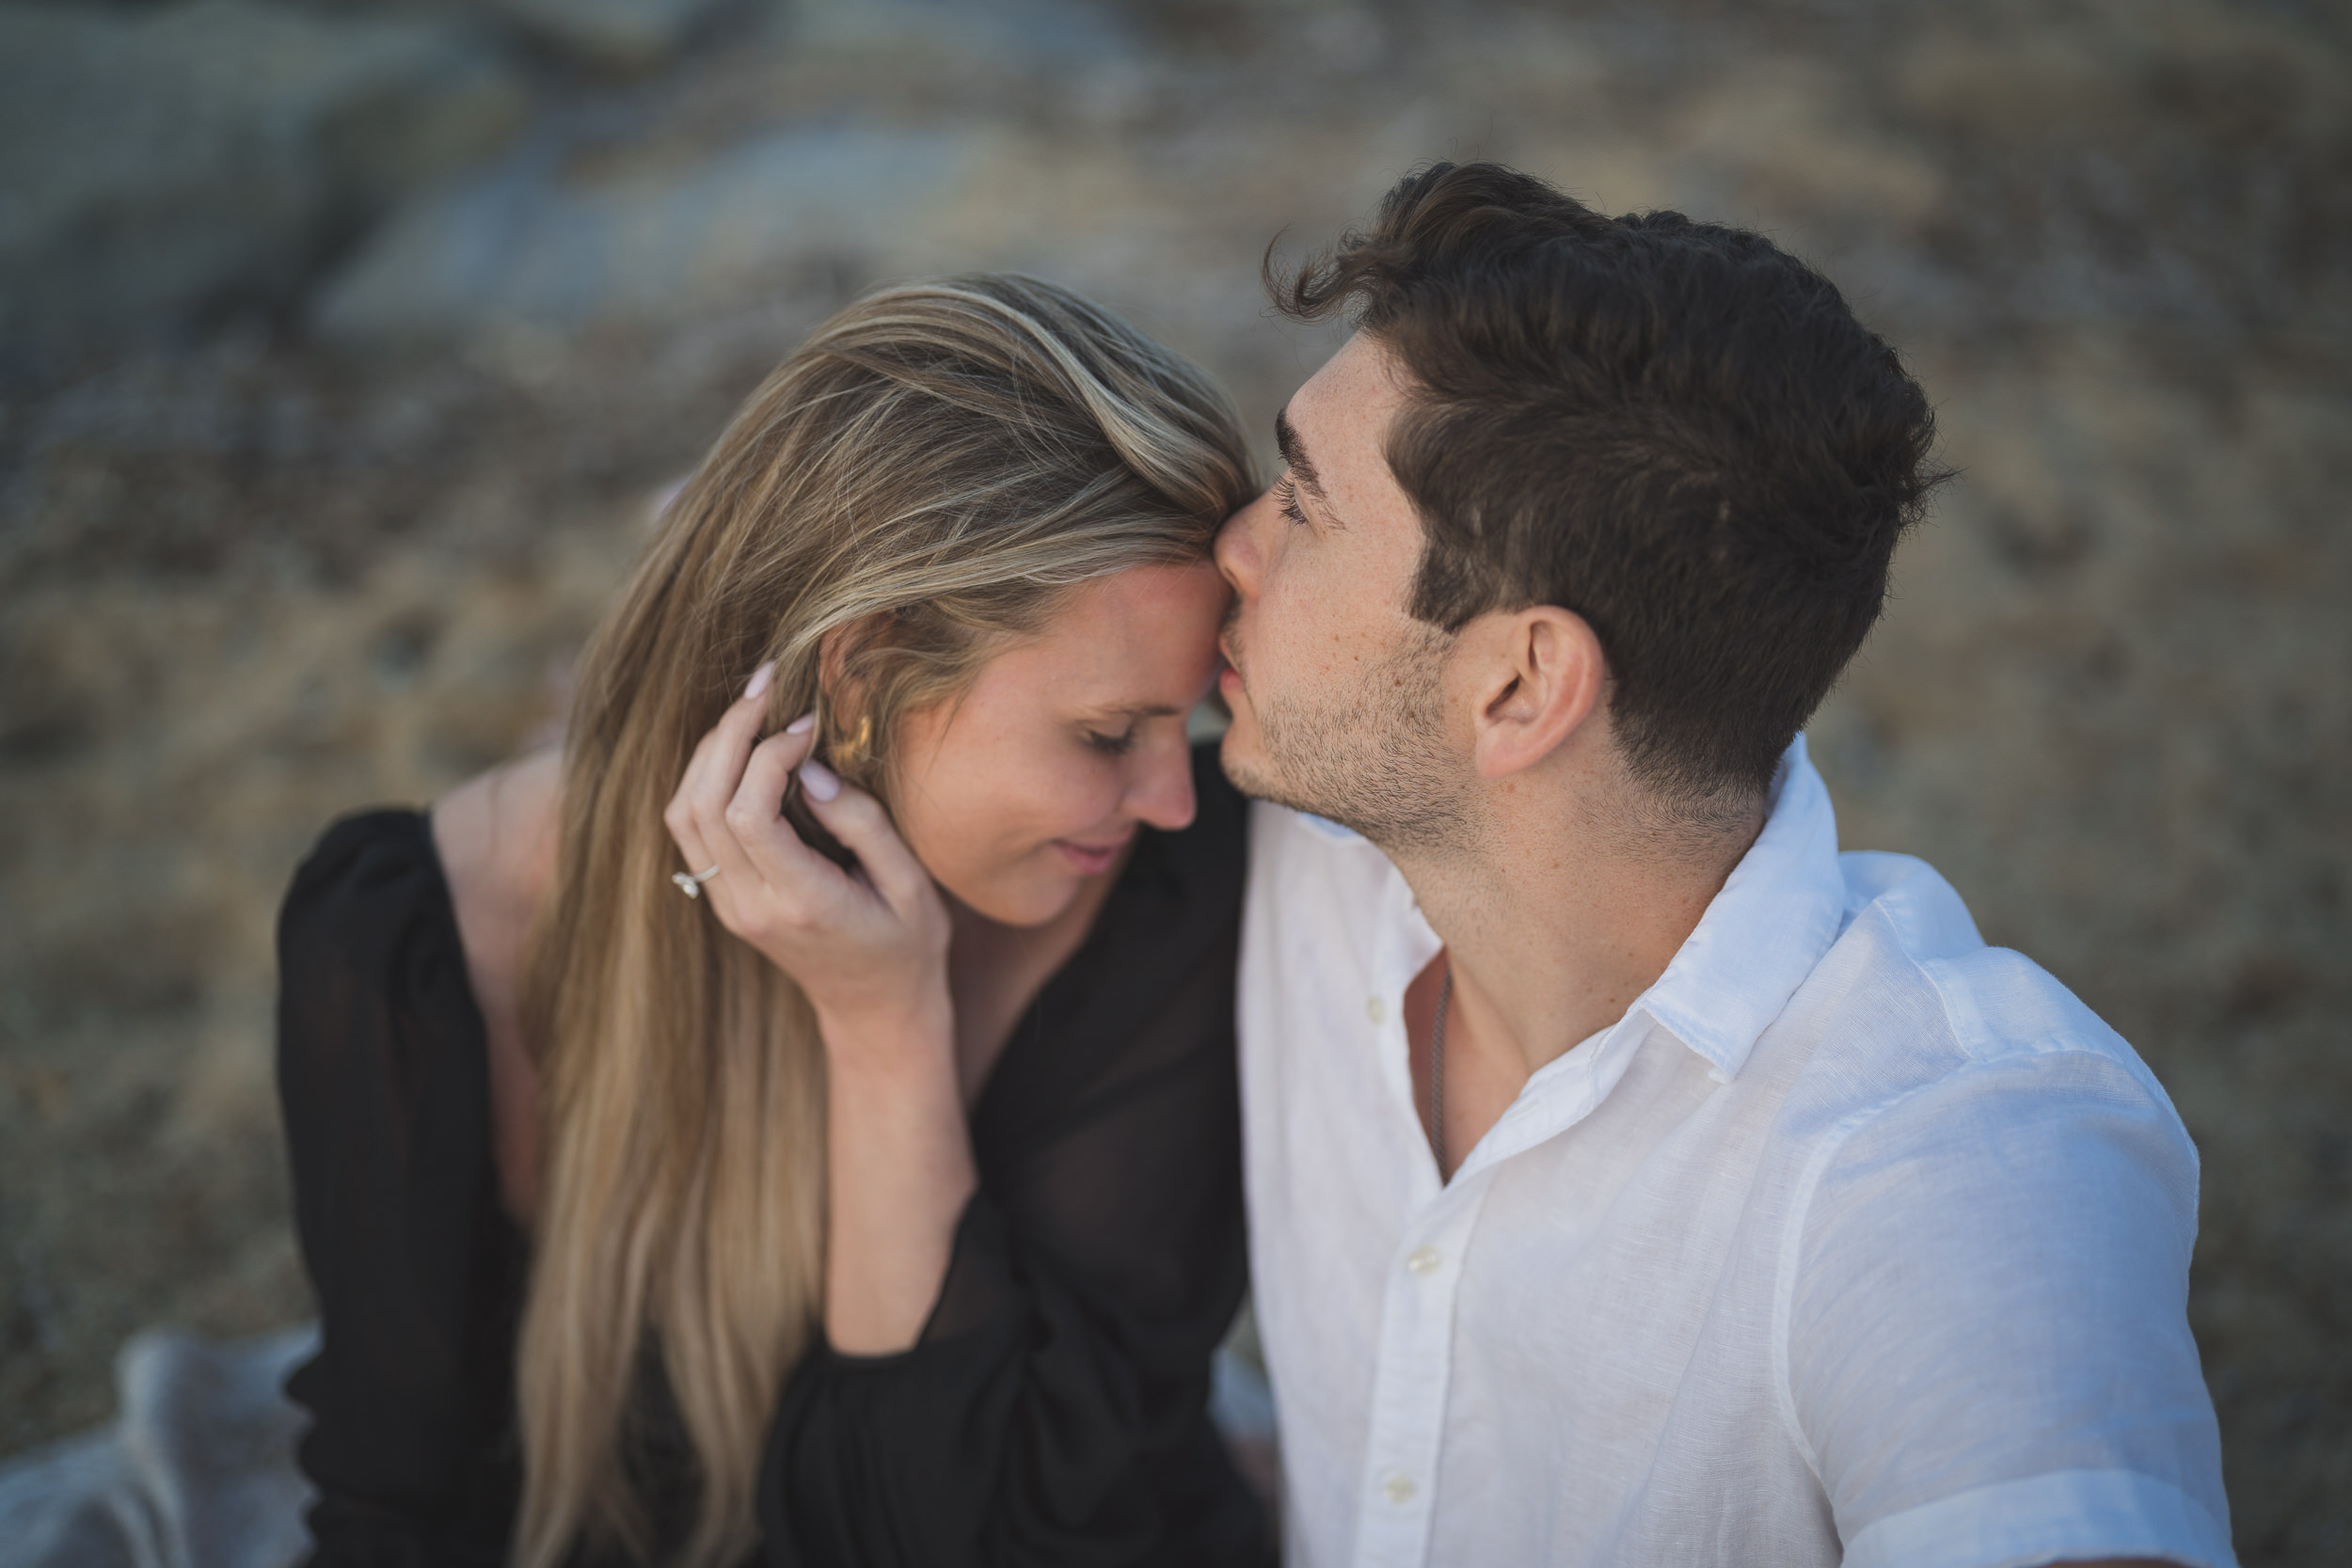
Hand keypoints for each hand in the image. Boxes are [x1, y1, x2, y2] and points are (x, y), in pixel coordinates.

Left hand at [663, 665, 952, 1056]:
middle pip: (704, 804)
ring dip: (708, 752)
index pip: (748, 814)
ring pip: (683, 813)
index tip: (808, 725)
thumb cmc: (907, 944)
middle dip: (730, 733)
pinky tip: (738, 750)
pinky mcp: (722, 898)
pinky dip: (702, 778)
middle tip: (767, 688)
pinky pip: (689, 829)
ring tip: (750, 710)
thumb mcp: (910, 885)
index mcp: (801, 903)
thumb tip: (807, 768)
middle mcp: (751, 906)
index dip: (768, 754)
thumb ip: (862, 824)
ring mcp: (728, 905)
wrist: (874, 1008)